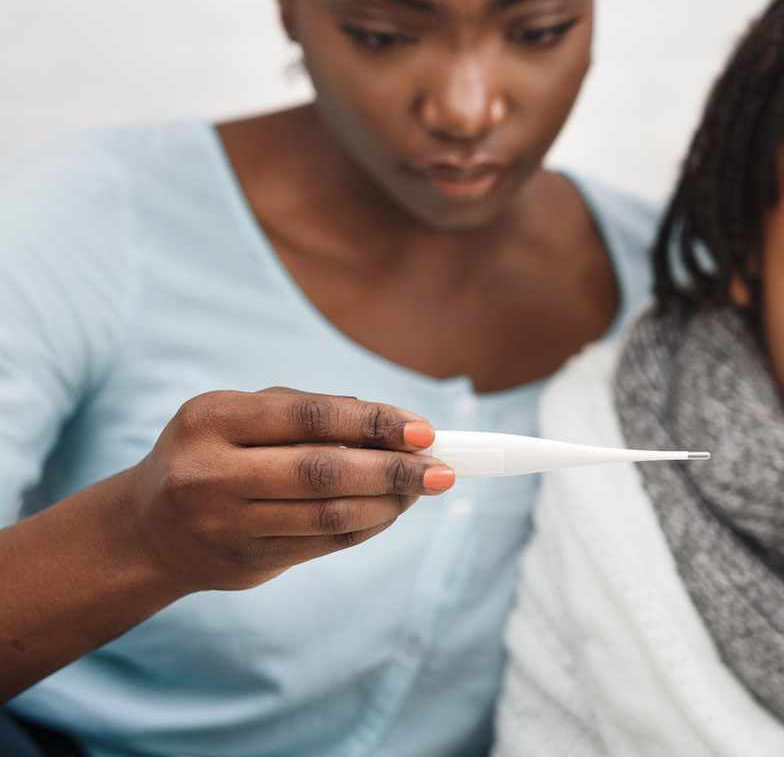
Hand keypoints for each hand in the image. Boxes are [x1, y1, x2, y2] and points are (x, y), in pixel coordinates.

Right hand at [128, 387, 453, 593]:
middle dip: (393, 471)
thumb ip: (310, 413)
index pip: (309, 417)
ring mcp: (224, 524)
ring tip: (422, 489)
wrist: (150, 530)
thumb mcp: (241, 416)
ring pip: (328, 516)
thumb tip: (399, 427)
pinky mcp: (244, 562)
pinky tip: (390, 511)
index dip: (373, 422)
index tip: (423, 430)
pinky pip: (323, 545)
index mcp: (211, 418)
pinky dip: (366, 526)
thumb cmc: (214, 453)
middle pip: (322, 472)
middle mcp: (210, 473)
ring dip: (388, 503)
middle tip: (441, 469)